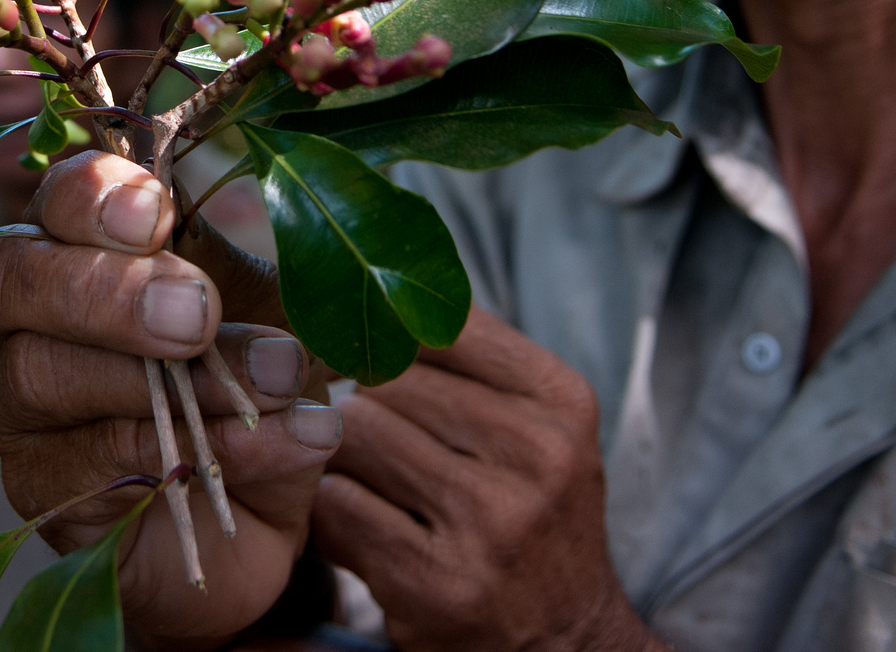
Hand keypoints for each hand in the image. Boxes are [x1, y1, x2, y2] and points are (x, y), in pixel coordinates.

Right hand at [0, 150, 342, 648]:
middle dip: (103, 290)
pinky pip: (96, 461)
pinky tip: (282, 441)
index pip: (53, 196)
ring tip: (279, 381)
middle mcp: (24, 316)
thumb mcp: (266, 310)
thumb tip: (282, 226)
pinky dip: (204, 447)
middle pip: (6, 276)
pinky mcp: (37, 487)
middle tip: (196, 315)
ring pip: (42, 373)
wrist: (257, 510)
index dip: (91, 195)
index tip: (157, 211)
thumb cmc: (248, 383)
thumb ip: (249, 270)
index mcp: (79, 242)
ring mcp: (17, 406)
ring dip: (176, 380)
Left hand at [313, 308, 663, 651]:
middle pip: (388, 378)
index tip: (359, 336)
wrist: (566, 645)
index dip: (386, 326)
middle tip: (362, 427)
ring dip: (339, 454)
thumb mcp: (539, 428)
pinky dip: (329, 511)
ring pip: (356, 435)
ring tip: (363, 475)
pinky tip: (356, 522)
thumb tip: (372, 280)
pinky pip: (337, 506)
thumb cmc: (534, 515)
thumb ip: (470, 359)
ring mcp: (489, 524)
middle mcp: (537, 457)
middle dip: (361, 399)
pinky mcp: (437, 584)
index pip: (443, 322)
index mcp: (562, 403)